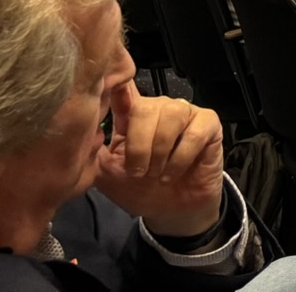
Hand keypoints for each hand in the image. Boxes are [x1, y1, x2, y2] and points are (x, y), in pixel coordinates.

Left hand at [94, 80, 225, 239]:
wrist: (172, 212)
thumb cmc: (140, 190)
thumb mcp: (107, 175)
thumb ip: (94, 151)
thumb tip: (85, 130)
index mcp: (133, 115)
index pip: (124, 88)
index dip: (117, 83)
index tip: (107, 90)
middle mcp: (160, 108)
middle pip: (146, 108)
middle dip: (139, 146)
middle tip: (139, 172)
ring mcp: (186, 114)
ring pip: (171, 116)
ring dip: (161, 152)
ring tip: (158, 174)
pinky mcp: (209, 124)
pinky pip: (195, 132)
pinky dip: (181, 158)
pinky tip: (173, 172)